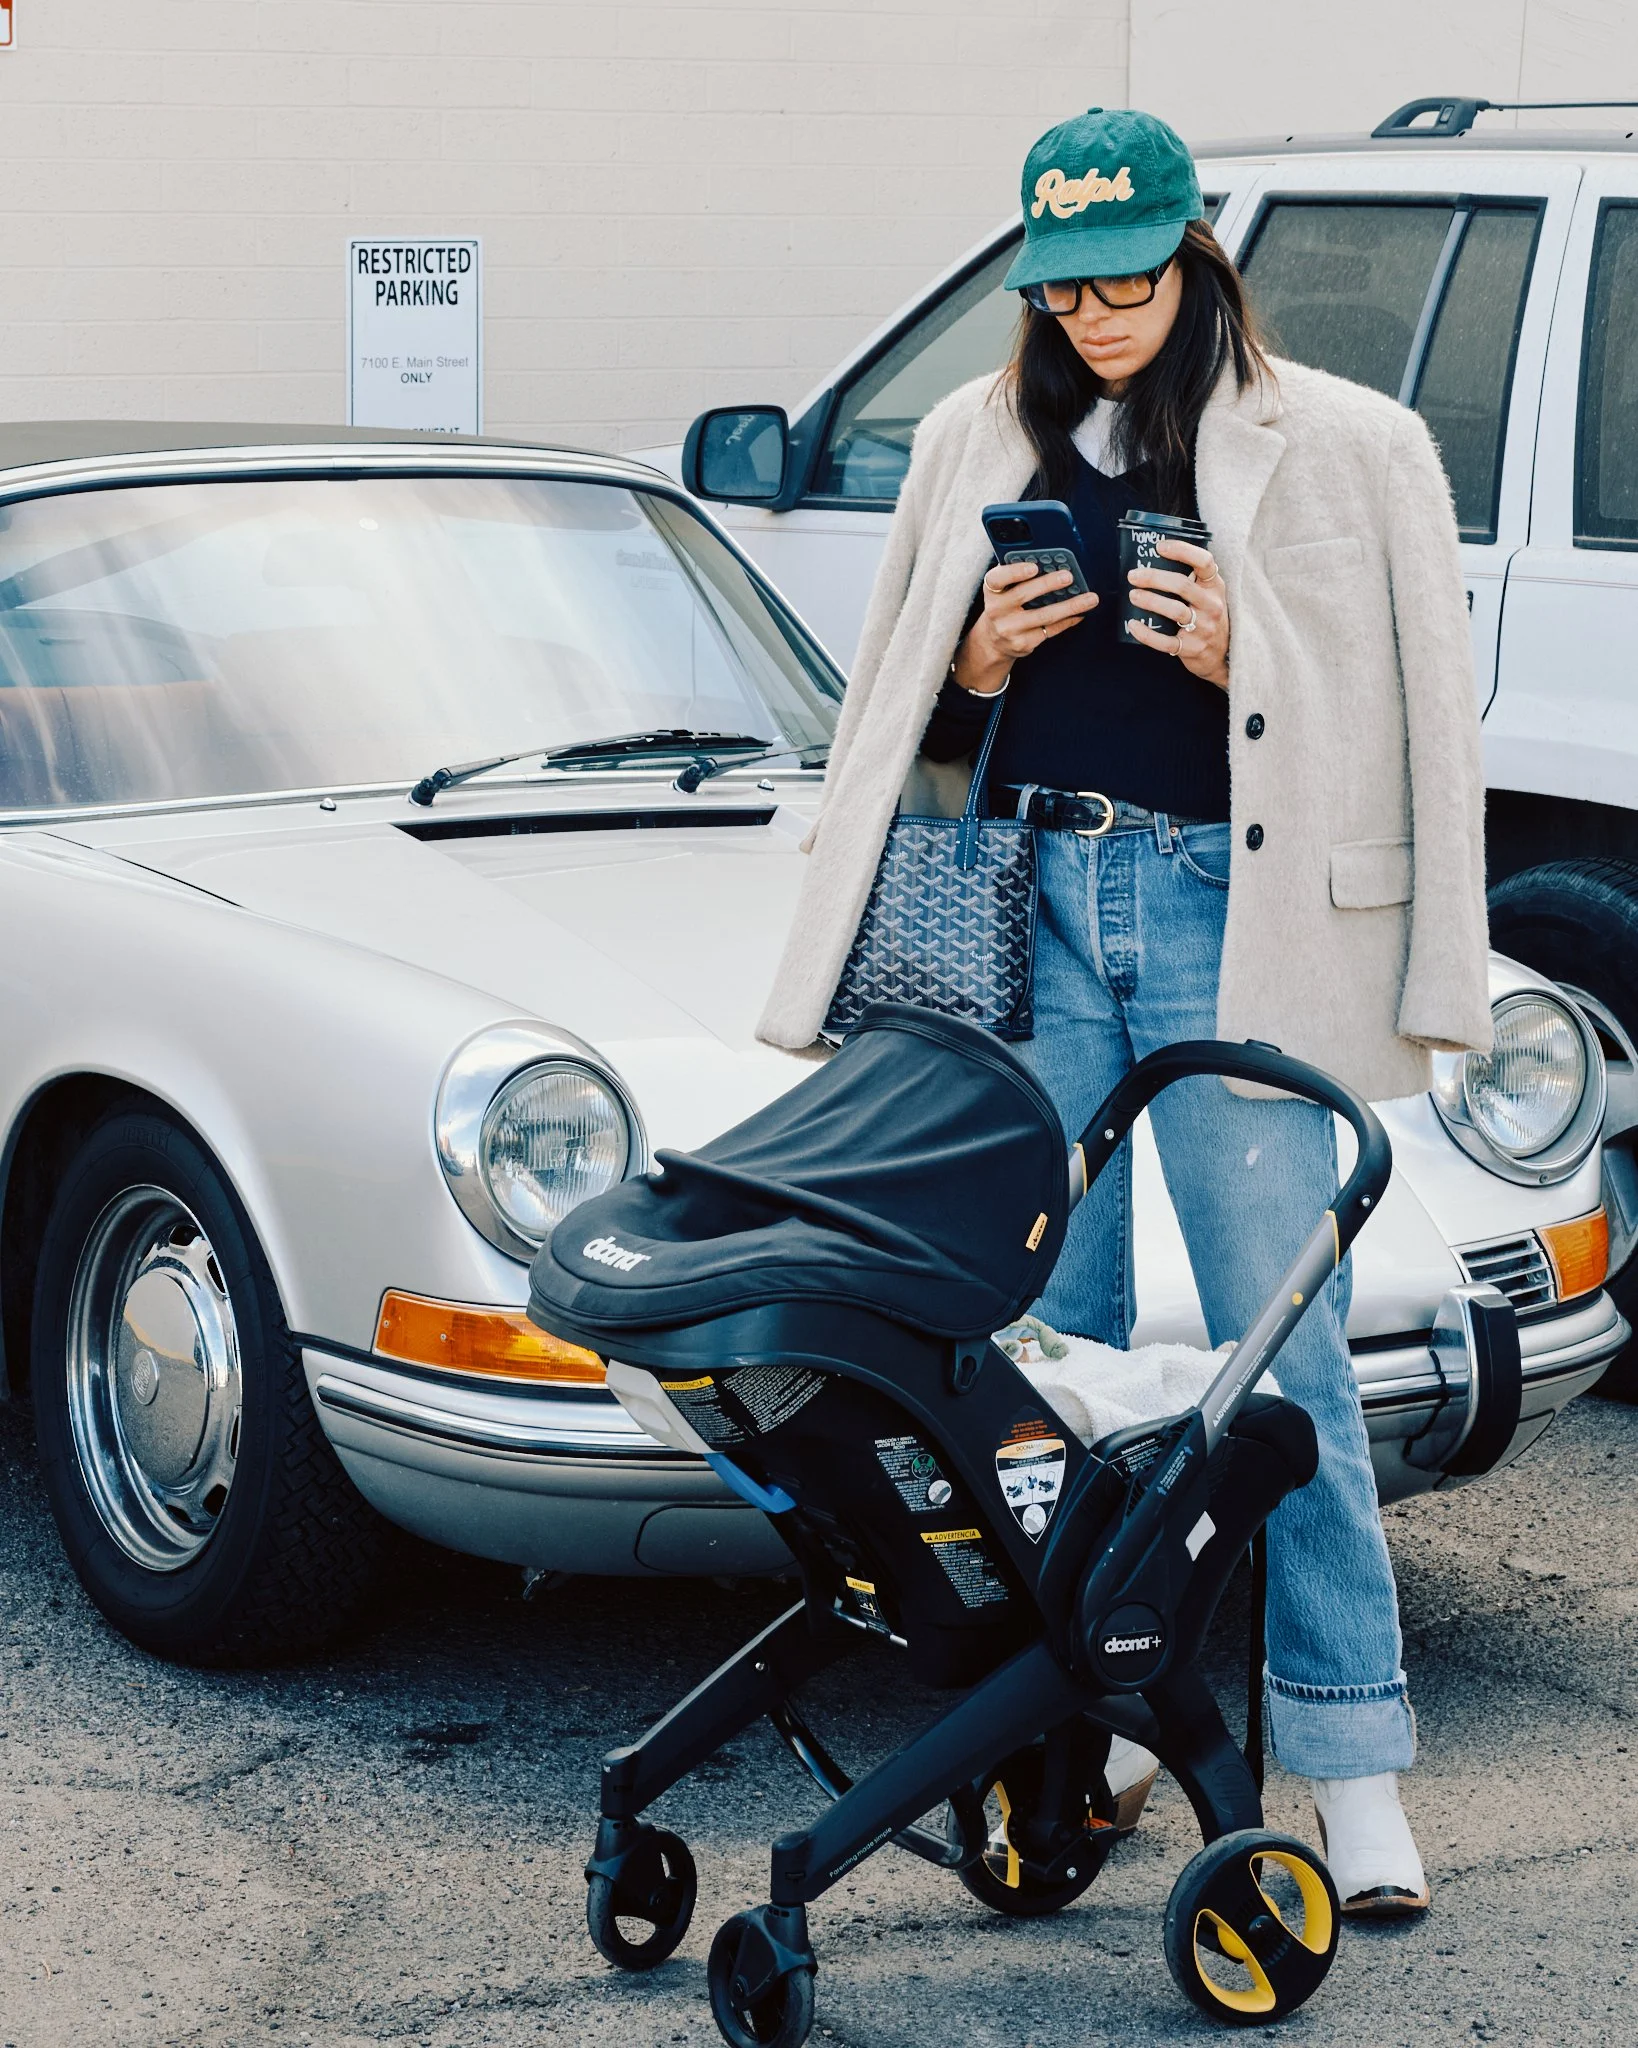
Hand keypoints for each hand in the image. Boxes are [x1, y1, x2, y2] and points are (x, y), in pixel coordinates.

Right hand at [954, 558, 1098, 694]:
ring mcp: (1010, 630)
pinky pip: (1051, 630)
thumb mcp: (1002, 591)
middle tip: (1068, 576)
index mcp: (992, 592)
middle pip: (1023, 595)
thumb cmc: (1004, 608)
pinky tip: (1080, 613)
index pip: (996, 579)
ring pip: (1044, 616)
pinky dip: (1068, 620)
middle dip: (1048, 584)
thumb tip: (1051, 563)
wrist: (994, 642)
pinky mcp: (1024, 643)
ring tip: (1090, 598)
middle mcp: (997, 612)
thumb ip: (1018, 577)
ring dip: (1070, 606)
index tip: (1034, 566)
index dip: (1014, 572)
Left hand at [1127, 537, 1229, 688]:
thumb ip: (1191, 579)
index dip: (1182, 551)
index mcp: (1215, 586)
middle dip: (1154, 578)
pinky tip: (1133, 624)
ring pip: (1175, 611)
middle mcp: (1212, 605)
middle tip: (1133, 576)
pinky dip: (1146, 633)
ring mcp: (1203, 628)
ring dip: (1150, 601)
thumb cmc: (1207, 616)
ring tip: (1133, 595)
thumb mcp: (1208, 594)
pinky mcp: (1191, 649)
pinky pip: (1165, 641)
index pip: (1204, 562)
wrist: (1221, 654)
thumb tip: (1153, 560)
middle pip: (1182, 585)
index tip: (1159, 547)